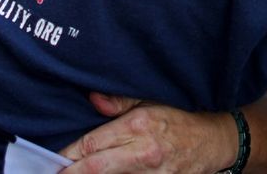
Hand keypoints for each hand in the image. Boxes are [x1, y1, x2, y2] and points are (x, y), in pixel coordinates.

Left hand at [60, 93, 234, 172]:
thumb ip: (120, 102)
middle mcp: (144, 153)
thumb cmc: (178, 118)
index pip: (93, 145)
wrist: (214, 141)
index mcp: (138, 126)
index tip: (52, 161)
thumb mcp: (150, 100)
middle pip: (96, 169)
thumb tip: (93, 99)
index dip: (69, 156)